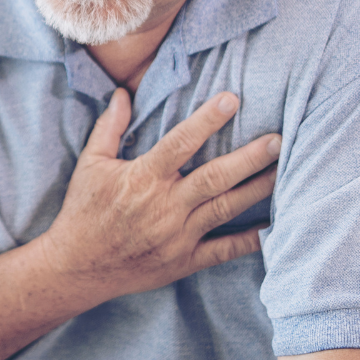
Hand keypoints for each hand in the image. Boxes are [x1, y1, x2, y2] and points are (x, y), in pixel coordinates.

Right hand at [39, 88, 280, 300]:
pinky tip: (272, 226)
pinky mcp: (184, 261)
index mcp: (143, 178)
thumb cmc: (83, 211)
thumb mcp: (90, 164)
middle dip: (249, 158)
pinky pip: (223, 251)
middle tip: (278, 140)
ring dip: (256, 189)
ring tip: (283, 170)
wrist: (77, 267)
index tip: (232, 98)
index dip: (208, 119)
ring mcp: (177, 236)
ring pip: (225, 208)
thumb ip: (110, 127)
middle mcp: (164, 206)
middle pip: (215, 177)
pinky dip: (250, 240)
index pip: (181, 142)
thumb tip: (122, 92)